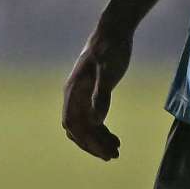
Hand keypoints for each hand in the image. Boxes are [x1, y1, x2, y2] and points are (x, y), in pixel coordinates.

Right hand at [60, 26, 132, 160]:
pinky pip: (92, 120)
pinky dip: (101, 131)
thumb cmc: (110, 49)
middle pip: (77, 130)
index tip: (104, 152)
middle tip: (113, 156)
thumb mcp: (108, 71)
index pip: (74, 124)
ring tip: (116, 150)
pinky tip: (114, 138)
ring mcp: (82, 97)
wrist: (113, 32)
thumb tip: (97, 120)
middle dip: (93, 145)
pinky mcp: (92, 95)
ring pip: (85, 127)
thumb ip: (101, 95)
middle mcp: (74, 97)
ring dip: (98, 141)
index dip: (87, 141)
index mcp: (73, 92)